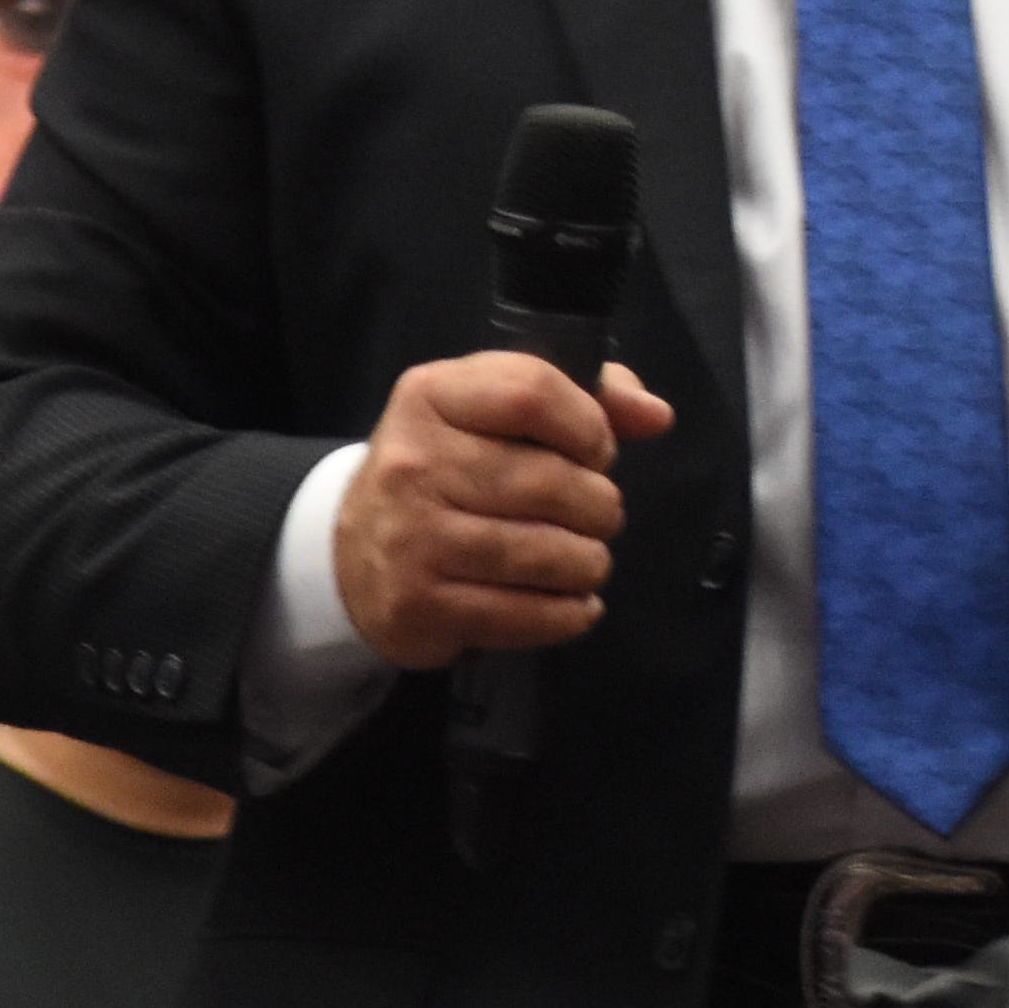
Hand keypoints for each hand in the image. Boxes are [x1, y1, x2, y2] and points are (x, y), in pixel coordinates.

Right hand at [333, 354, 679, 673]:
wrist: (351, 556)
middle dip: (600, 506)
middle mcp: (413, 464)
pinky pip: (522, 615)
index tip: (597, 453)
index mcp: (431, 396)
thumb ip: (584, 397)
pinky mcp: (418, 606)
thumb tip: (657, 415)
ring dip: (589, 562)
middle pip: (552, 482)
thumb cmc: (446, 471)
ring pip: (545, 554)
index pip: (533, 393)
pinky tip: (575, 606)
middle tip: (597, 516)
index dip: (589, 426)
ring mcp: (410, 538)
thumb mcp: (495, 413)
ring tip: (587, 559)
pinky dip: (567, 614)